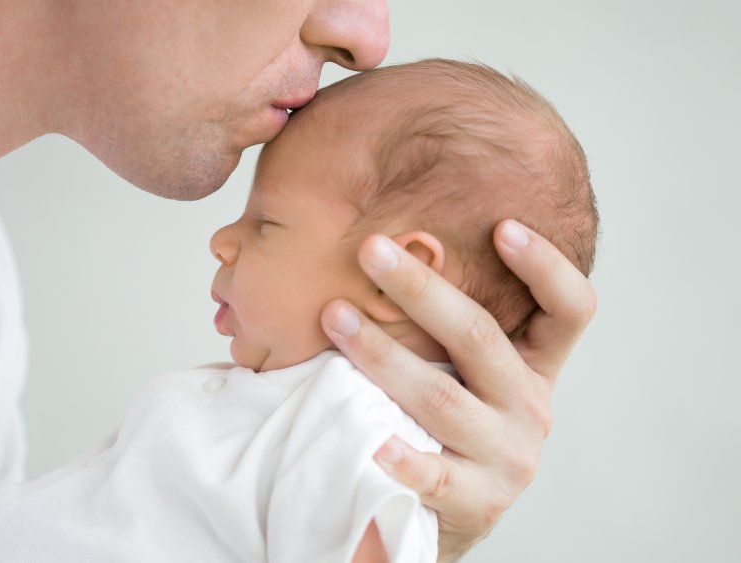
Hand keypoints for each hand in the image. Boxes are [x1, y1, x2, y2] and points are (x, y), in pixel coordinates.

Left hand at [320, 220, 595, 561]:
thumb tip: (383, 240)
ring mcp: (507, 458)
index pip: (570, 310)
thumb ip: (446, 323)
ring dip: (383, 354)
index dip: (546, 267)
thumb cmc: (446, 422)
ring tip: (335, 317)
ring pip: (442, 397)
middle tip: (371, 249)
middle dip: (421, 289)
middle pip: (481, 338)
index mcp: (535, 367)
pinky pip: (435, 476)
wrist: (448, 512)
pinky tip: (373, 443)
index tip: (502, 226)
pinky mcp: (475, 502)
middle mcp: (530, 407)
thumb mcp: (464, 371)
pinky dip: (404, 458)